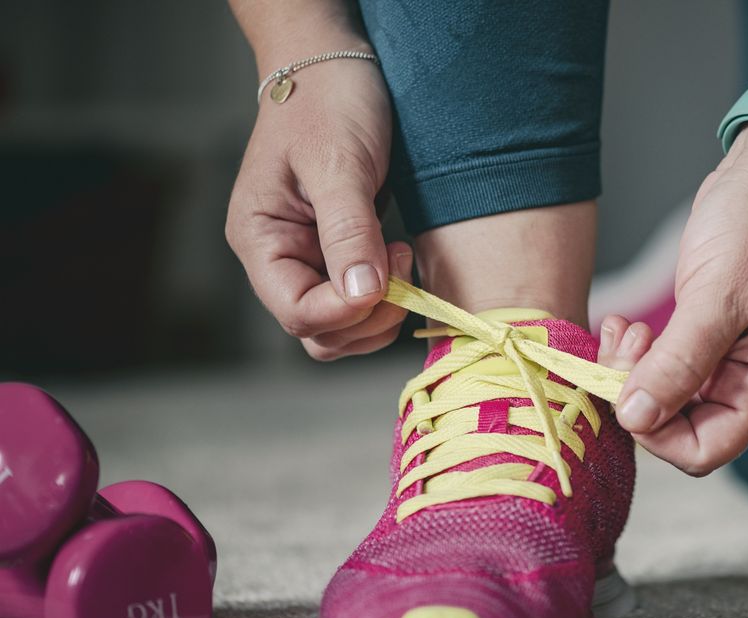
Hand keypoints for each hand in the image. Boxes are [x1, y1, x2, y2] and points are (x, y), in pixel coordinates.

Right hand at [225, 48, 412, 360]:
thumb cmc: (327, 103)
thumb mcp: (338, 163)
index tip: (389, 269)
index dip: (346, 310)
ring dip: (380, 314)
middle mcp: (279, 259)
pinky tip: (400, 259)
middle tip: (401, 265)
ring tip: (401, 258)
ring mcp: (308, 261)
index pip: (297, 312)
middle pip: (318, 333)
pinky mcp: (338, 256)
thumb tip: (360, 294)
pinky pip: (359, 303)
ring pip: (341, 329)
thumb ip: (347, 231)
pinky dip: (386, 298)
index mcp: (259, 240)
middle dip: (368, 317)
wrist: (336, 68)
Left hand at [606, 123, 747, 474]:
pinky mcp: (704, 334)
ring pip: (664, 397)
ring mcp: (726, 358)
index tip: (628, 390)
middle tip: (623, 346)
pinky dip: (637, 352)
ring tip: (625, 328)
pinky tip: (628, 323)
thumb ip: (677, 363)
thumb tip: (635, 417)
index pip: (705, 449)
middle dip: (639, 396)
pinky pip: (661, 365)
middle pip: (678, 427)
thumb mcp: (718, 296)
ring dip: (632, 371)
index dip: (657, 434)